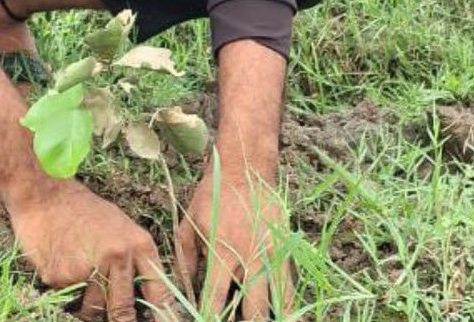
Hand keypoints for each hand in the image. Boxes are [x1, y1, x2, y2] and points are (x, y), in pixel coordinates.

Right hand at [9, 180, 176, 319]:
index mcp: (138, 244)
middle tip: (118, 321)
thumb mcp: (120, 227)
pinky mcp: (62, 277)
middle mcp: (118, 257)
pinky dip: (64, 288)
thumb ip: (133, 260)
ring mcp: (90, 268)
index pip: (158, 291)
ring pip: (93, 309)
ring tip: (80, 278)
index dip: (161, 315)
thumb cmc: (85, 211)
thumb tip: (144, 298)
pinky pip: (67, 296)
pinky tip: (61, 262)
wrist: (46, 194)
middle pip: (123, 310)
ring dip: (87, 306)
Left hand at [176, 156, 292, 319]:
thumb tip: (184, 292)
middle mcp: (248, 259)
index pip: (214, 302)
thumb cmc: (213, 195)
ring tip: (259, 321)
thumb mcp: (189, 223)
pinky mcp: (285, 251)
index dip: (209, 319)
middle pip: (251, 312)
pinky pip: (290, 289)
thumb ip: (185, 261)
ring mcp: (270, 257)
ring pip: (275, 305)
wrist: (246, 167)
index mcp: (221, 253)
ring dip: (265, 318)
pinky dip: (286, 307)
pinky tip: (283, 316)